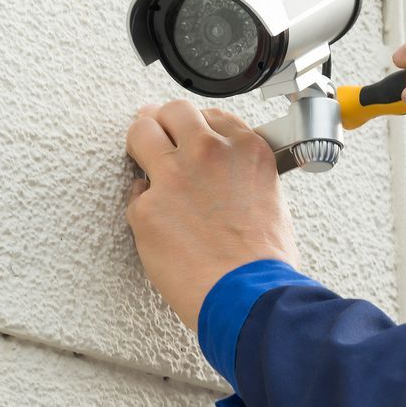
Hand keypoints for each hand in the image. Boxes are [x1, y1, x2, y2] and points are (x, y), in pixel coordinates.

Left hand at [123, 100, 300, 332]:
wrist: (249, 295)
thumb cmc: (266, 260)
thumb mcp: (271, 199)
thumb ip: (243, 175)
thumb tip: (224, 179)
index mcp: (246, 150)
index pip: (212, 115)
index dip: (198, 125)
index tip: (191, 134)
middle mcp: (209, 152)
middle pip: (174, 111)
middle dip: (163, 120)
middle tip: (157, 131)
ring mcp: (174, 176)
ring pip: (141, 132)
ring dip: (140, 141)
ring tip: (139, 152)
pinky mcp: (145, 208)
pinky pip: (134, 194)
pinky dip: (143, 205)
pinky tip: (156, 221)